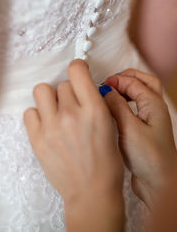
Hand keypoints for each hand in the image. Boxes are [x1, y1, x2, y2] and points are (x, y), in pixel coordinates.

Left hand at [23, 59, 123, 231]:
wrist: (91, 192)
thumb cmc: (106, 162)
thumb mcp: (110, 126)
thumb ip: (96, 102)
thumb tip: (84, 87)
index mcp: (94, 109)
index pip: (76, 71)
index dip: (77, 68)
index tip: (78, 73)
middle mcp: (71, 114)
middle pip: (61, 84)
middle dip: (68, 92)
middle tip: (73, 107)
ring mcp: (51, 126)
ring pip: (42, 90)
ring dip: (50, 98)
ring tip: (57, 112)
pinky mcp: (37, 139)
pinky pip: (30, 111)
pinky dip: (38, 115)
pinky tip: (48, 125)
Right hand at [102, 68, 176, 208]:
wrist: (159, 183)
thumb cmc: (149, 158)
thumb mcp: (129, 128)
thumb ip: (117, 106)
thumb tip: (105, 90)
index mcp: (154, 104)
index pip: (134, 81)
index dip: (116, 80)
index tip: (101, 85)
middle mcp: (155, 108)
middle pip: (144, 81)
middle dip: (126, 77)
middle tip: (109, 82)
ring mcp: (151, 118)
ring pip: (140, 93)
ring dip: (126, 88)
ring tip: (110, 93)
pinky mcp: (144, 128)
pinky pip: (136, 106)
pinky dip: (126, 101)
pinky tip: (114, 109)